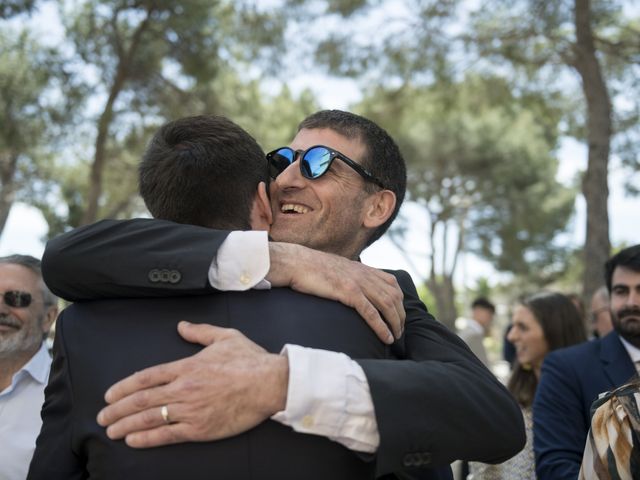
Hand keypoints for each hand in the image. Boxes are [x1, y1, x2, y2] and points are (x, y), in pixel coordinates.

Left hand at [96, 321, 287, 447]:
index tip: (110, 394)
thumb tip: (181, 326)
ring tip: (110, 431)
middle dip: (118, 409)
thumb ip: (199, 332)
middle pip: (142, 399)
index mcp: (187, 366)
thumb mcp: (225, 336)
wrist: (269, 383)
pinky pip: (168, 435)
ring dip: (126, 425)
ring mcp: (190, 409)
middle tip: (102, 416)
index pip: (147, 377)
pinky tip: (133, 440)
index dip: (124, 387)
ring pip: (150, 418)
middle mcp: (184, 388)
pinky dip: (148, 438)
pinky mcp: (200, 428)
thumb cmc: (250, 360)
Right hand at [267, 243, 404, 343]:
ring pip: (387, 305)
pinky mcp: (348, 292)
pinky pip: (371, 312)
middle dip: (400, 315)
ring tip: (396, 337)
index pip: (392, 283)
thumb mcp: (335, 269)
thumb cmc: (310, 269)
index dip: (400, 300)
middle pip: (393, 296)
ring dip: (395, 323)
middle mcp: (364, 274)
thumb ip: (347, 276)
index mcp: (362, 268)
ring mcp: (357, 282)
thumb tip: (348, 288)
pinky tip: (386, 338)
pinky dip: (382, 327)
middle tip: (400, 331)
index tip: (399, 314)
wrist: (296, 262)